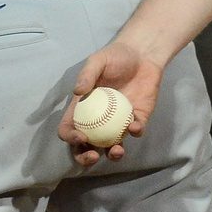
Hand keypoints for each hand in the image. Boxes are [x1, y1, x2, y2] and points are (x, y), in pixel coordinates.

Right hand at [57, 40, 164, 167]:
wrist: (142, 54)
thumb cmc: (115, 56)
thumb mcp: (98, 61)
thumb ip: (87, 74)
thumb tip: (77, 91)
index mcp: (83, 107)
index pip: (69, 127)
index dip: (70, 136)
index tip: (80, 137)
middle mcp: (98, 119)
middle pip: (86, 145)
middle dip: (85, 157)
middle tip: (93, 156)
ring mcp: (118, 122)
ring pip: (112, 146)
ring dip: (113, 154)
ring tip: (117, 150)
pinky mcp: (137, 119)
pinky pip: (135, 132)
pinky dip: (135, 132)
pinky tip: (135, 126)